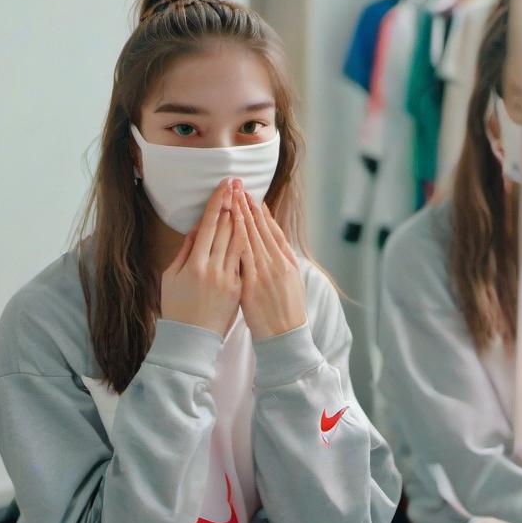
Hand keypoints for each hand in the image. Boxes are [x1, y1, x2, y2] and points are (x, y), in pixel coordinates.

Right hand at [160, 178, 245, 335]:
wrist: (192, 340)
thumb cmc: (176, 307)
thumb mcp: (170, 276)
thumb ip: (184, 250)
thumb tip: (197, 228)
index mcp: (194, 264)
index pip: (209, 225)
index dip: (217, 203)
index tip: (224, 186)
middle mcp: (214, 269)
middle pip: (227, 229)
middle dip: (233, 203)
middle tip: (237, 183)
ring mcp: (229, 279)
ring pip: (240, 242)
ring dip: (245, 218)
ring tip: (248, 199)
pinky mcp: (240, 288)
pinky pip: (246, 259)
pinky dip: (250, 241)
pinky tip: (253, 227)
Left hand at [235, 189, 306, 339]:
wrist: (285, 336)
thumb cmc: (286, 310)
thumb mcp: (292, 280)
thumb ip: (282, 257)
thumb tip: (273, 239)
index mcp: (287, 261)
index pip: (271, 230)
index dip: (260, 212)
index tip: (251, 196)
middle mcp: (277, 263)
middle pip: (260, 229)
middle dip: (247, 206)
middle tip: (237, 186)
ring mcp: (265, 273)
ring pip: (250, 238)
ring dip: (240, 216)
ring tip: (231, 197)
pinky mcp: (252, 284)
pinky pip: (242, 257)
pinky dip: (236, 238)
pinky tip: (229, 225)